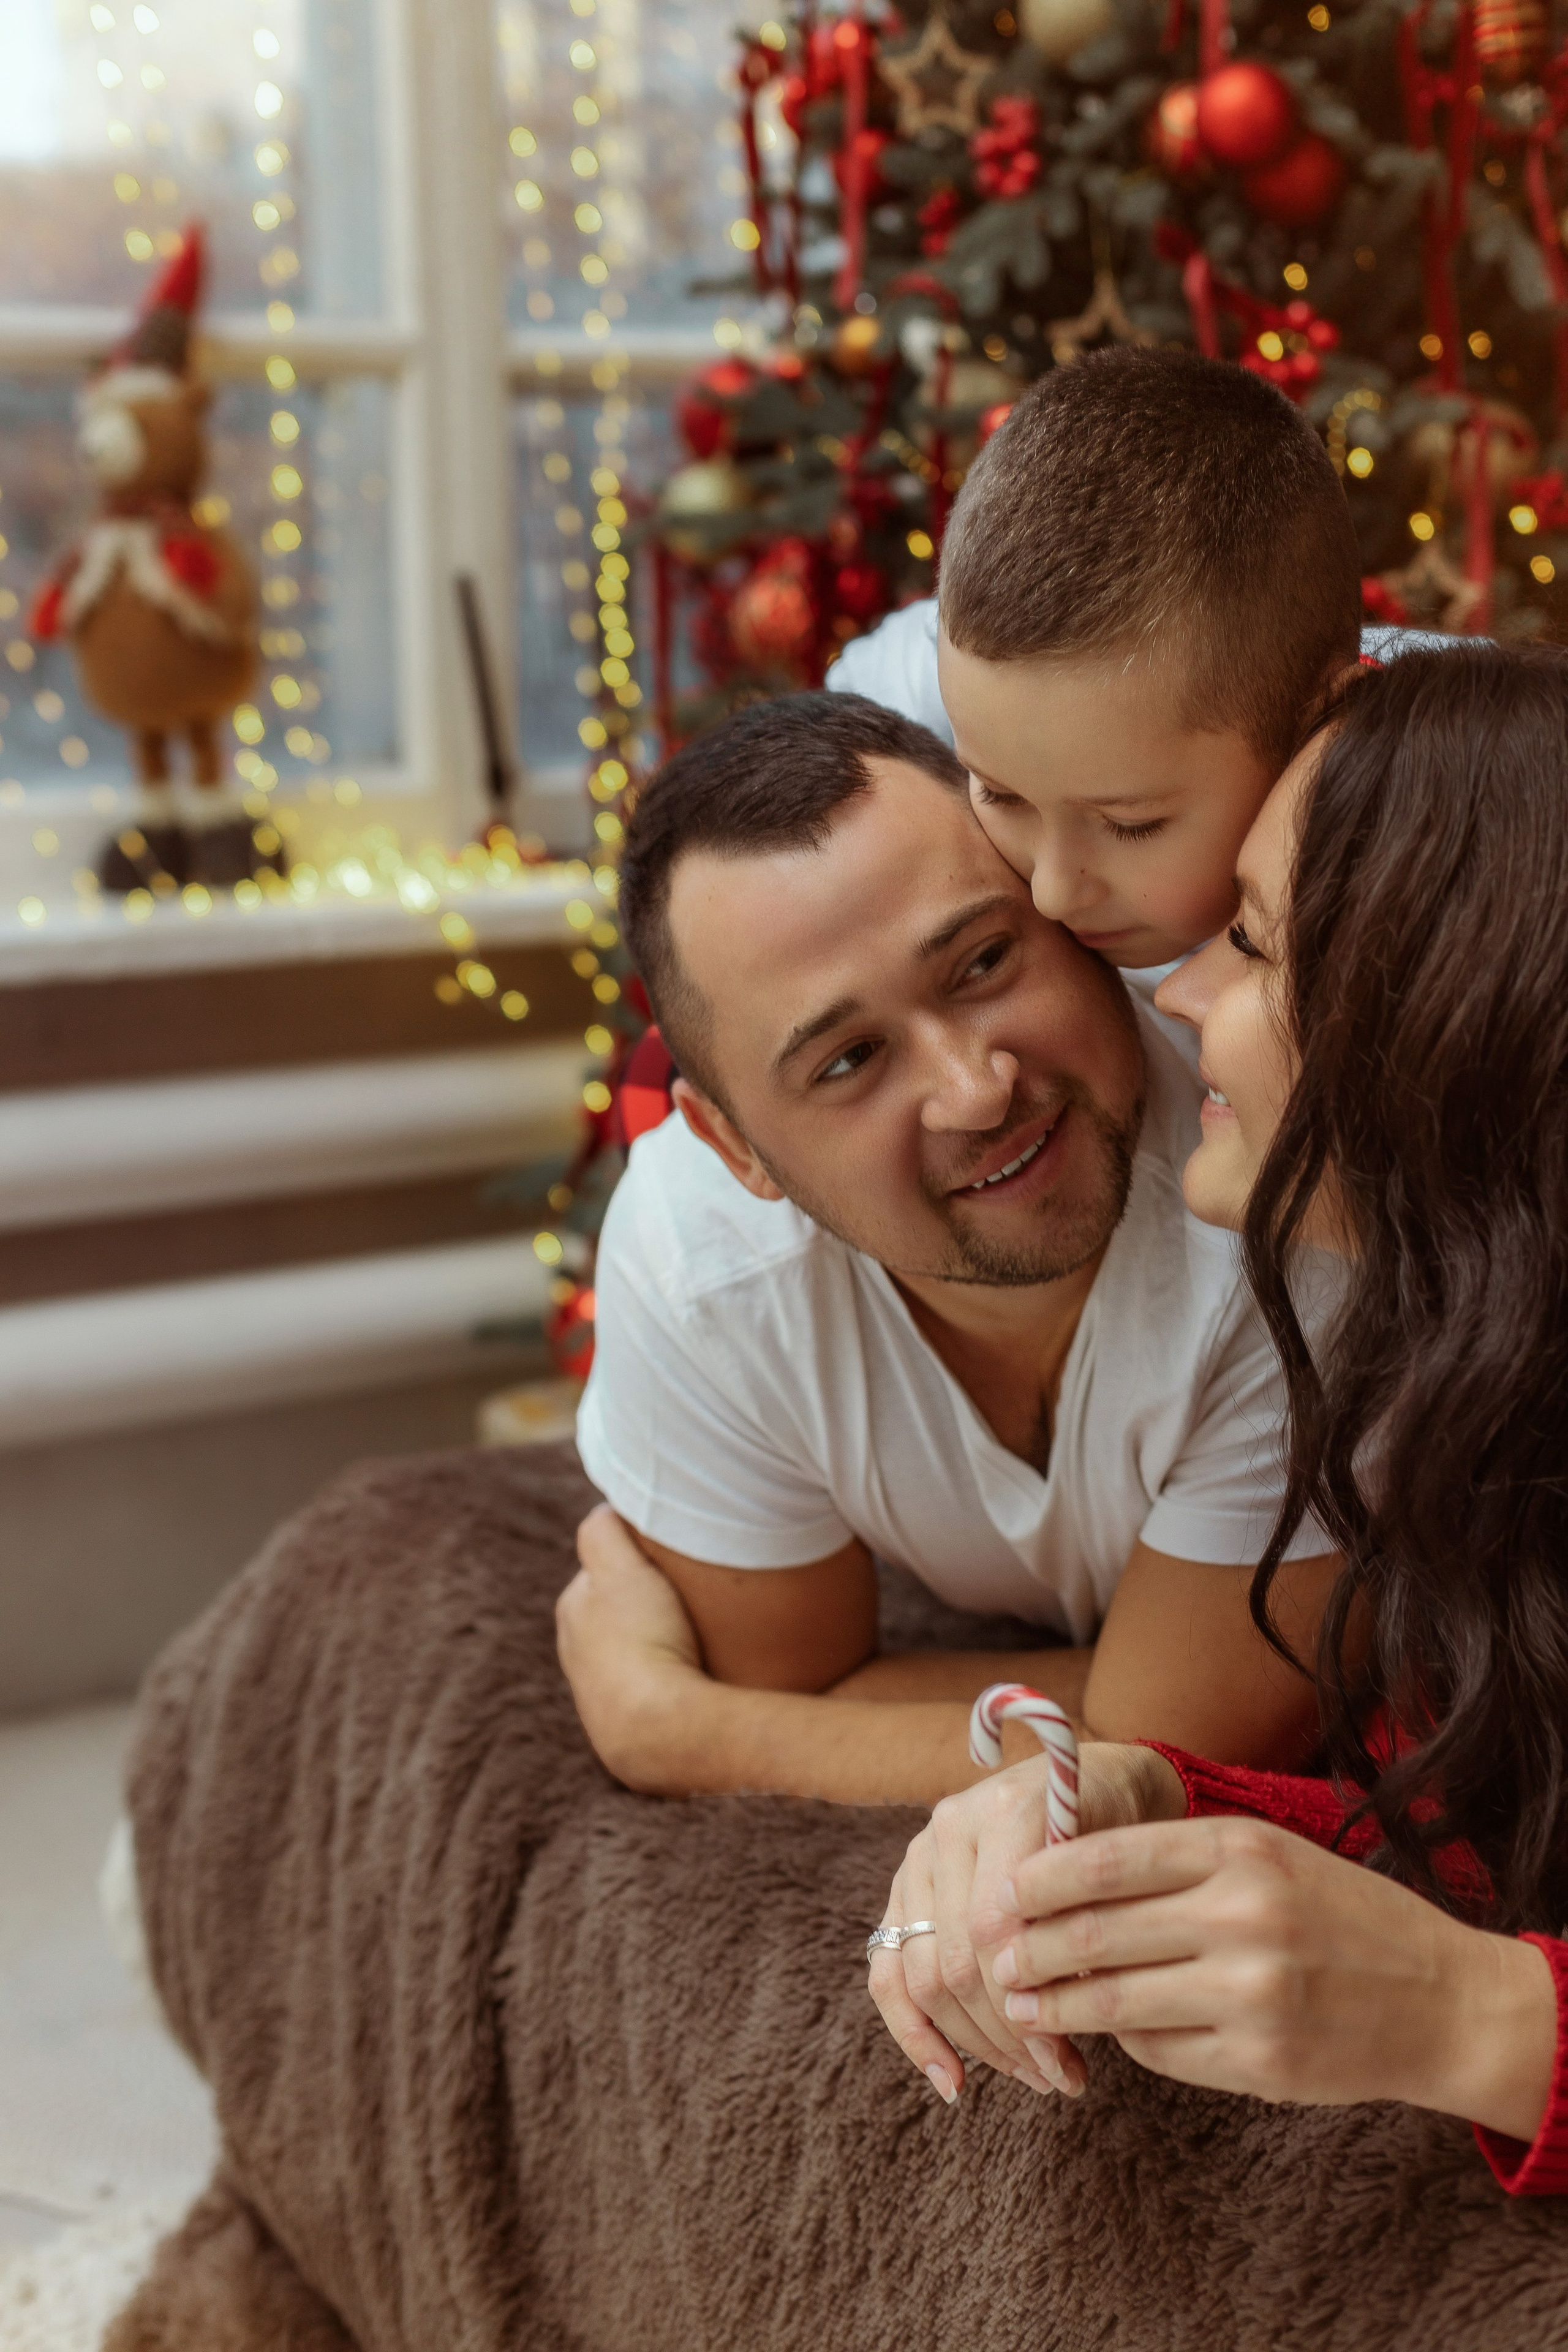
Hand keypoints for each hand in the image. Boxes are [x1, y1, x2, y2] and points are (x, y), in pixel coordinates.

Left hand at [556, 1505, 706, 1786]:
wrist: (662, 1731)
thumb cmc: (645, 1641)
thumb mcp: (620, 1569)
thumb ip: (606, 1530)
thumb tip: (608, 1511)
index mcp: (573, 1610)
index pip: (605, 1566)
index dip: (640, 1555)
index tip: (676, 1556)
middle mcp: (577, 1654)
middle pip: (620, 1609)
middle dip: (649, 1600)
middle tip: (695, 1596)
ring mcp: (601, 1697)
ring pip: (637, 1650)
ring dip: (661, 1640)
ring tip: (700, 1638)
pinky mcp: (628, 1731)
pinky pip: (653, 1688)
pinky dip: (669, 1676)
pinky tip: (696, 1677)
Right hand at [868, 1741, 1182, 2105]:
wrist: (1097, 1779)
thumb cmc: (1122, 1826)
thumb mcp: (1123, 1861)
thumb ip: (1087, 1920)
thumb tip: (1062, 2013)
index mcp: (1005, 1811)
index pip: (994, 1930)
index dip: (1027, 2008)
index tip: (1070, 2063)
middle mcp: (949, 1827)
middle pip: (957, 1961)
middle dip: (1007, 2037)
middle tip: (1058, 2080)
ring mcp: (919, 1857)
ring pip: (923, 1976)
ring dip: (975, 2044)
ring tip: (1032, 2077)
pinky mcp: (903, 1889)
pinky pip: (886, 1971)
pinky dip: (913, 2033)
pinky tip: (950, 2081)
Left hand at [991, 1815, 1558, 2139]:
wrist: (1439, 1999)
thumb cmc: (1337, 1915)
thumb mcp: (1264, 1858)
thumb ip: (1175, 1865)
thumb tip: (1063, 1884)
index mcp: (1238, 1849)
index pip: (1105, 1857)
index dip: (1037, 1878)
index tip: (995, 1891)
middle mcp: (1241, 1916)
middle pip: (1096, 1932)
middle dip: (1029, 1948)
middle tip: (992, 1959)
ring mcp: (1251, 1993)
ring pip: (1116, 2000)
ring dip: (1057, 2005)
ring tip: (1022, 2004)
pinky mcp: (1259, 2062)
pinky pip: (1160, 2050)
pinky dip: (1127, 2041)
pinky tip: (1111, 2034)